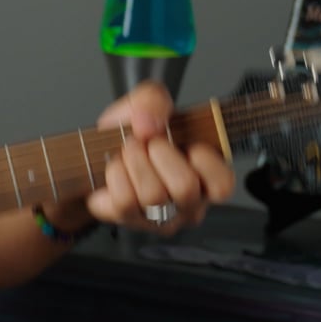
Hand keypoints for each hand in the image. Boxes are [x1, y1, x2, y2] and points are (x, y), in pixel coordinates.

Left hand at [84, 81, 234, 234]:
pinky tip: (117, 168)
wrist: (97, 152)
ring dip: (134, 162)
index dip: (205, 161)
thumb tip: (149, 122)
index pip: (223, 185)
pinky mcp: (132, 221)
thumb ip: (153, 100)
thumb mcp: (144, 104)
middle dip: (159, 153)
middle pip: (186, 188)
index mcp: (205, 175)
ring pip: (153, 196)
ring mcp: (161, 216)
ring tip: (129, 152)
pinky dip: (115, 175)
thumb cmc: (133, 134)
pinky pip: (125, 201)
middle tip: (148, 143)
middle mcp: (188, 201)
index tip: (187, 143)